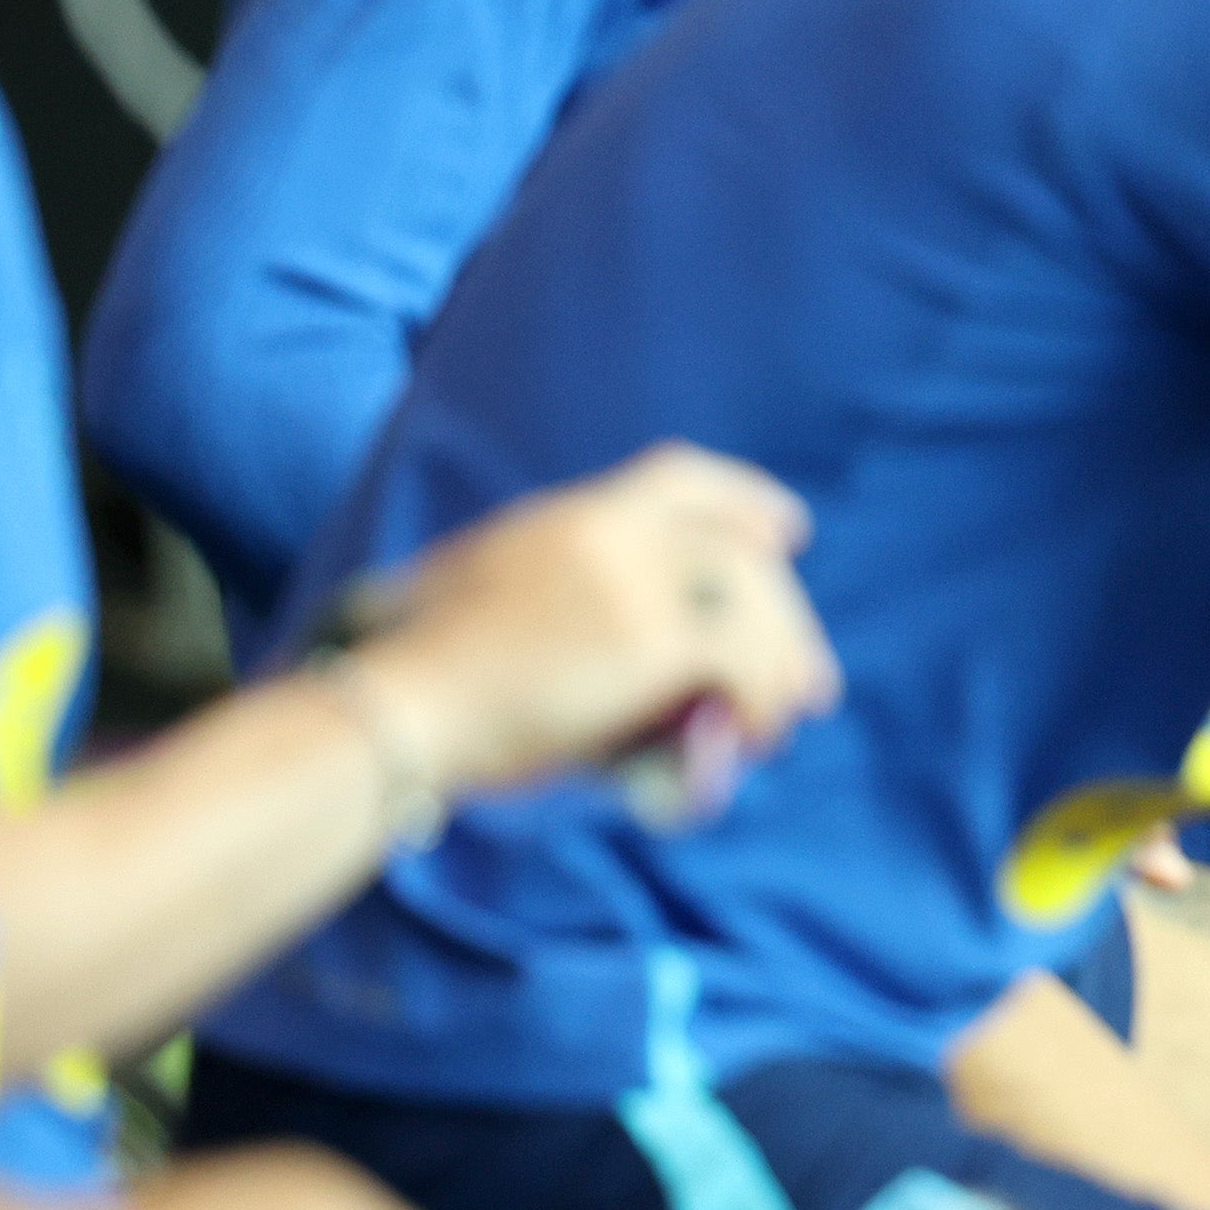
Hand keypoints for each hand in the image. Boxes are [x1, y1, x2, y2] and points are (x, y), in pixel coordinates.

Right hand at [341, 445, 838, 799]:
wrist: (400, 709)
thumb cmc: (424, 681)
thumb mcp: (480, 598)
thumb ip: (549, 591)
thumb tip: (614, 645)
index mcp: (568, 515)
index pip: (678, 475)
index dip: (743, 498)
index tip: (787, 529)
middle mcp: (609, 530)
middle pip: (734, 548)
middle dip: (784, 611)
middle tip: (808, 672)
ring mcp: (635, 578)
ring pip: (753, 601)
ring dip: (782, 663)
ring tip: (783, 720)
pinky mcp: (653, 637)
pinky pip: (744, 658)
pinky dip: (763, 698)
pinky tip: (757, 733)